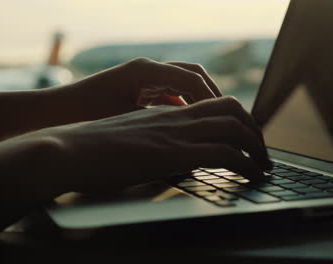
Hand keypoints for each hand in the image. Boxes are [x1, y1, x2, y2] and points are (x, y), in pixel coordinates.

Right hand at [44, 96, 271, 193]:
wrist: (68, 150)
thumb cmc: (93, 151)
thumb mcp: (132, 141)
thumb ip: (158, 145)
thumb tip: (178, 160)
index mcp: (166, 113)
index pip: (215, 105)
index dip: (238, 119)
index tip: (246, 140)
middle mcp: (175, 118)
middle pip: (233, 109)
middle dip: (255, 131)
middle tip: (262, 153)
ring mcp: (175, 133)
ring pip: (235, 127)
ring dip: (257, 148)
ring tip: (264, 167)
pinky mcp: (172, 153)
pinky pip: (224, 153)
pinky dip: (246, 165)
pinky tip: (251, 177)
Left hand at [56, 57, 222, 120]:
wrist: (54, 114)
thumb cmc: (86, 117)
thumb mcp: (127, 122)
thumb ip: (162, 122)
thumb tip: (192, 132)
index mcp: (145, 71)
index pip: (191, 78)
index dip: (211, 98)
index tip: (226, 119)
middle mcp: (146, 69)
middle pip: (192, 74)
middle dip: (211, 95)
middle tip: (227, 119)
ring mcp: (143, 77)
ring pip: (183, 83)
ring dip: (199, 100)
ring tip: (212, 123)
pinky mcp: (139, 88)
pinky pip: (170, 92)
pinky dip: (183, 105)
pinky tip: (188, 125)